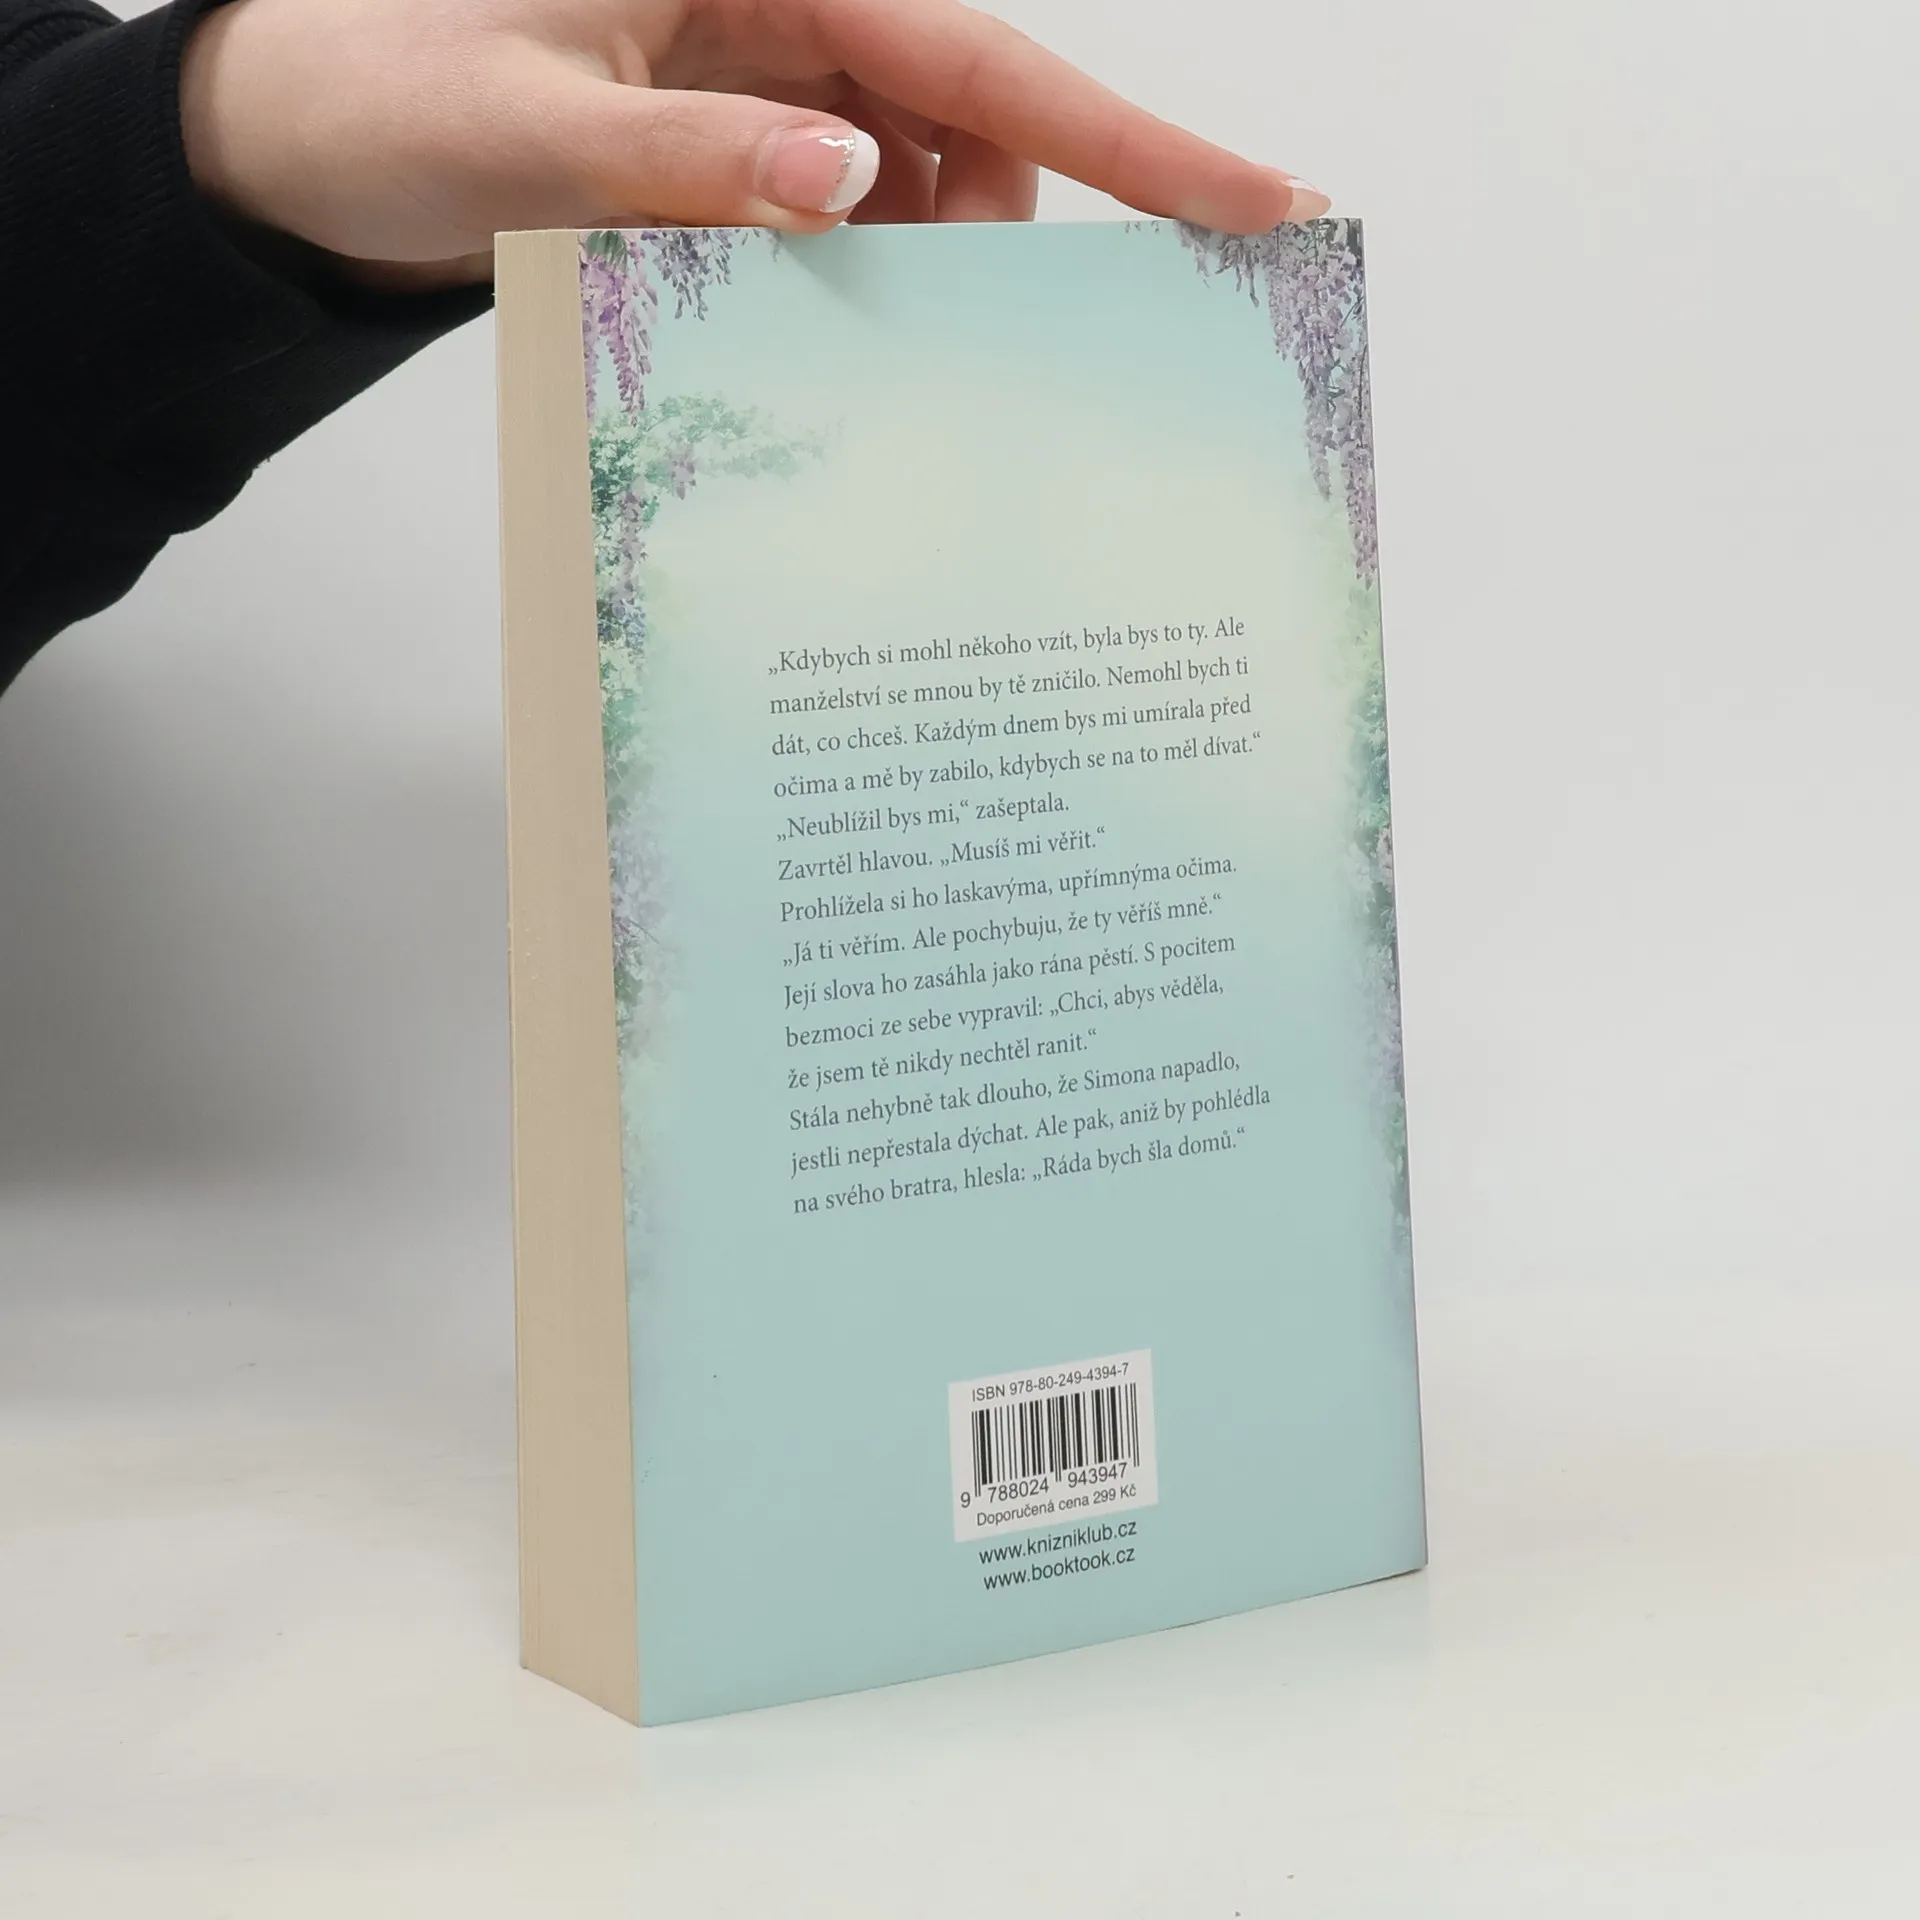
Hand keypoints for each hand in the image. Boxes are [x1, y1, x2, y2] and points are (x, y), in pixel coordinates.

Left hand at [178, 0, 1329, 289]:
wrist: (301, 143)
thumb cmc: (385, 92)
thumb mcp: (528, 125)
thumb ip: (686, 151)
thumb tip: (849, 186)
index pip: (989, 64)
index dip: (1134, 143)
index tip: (1261, 206)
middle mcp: (791, 26)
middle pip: (974, 142)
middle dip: (969, 246)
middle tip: (905, 336)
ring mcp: (770, 97)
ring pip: (915, 200)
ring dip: (890, 281)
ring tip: (765, 313)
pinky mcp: (740, 163)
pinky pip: (844, 233)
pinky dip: (836, 290)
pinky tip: (770, 322)